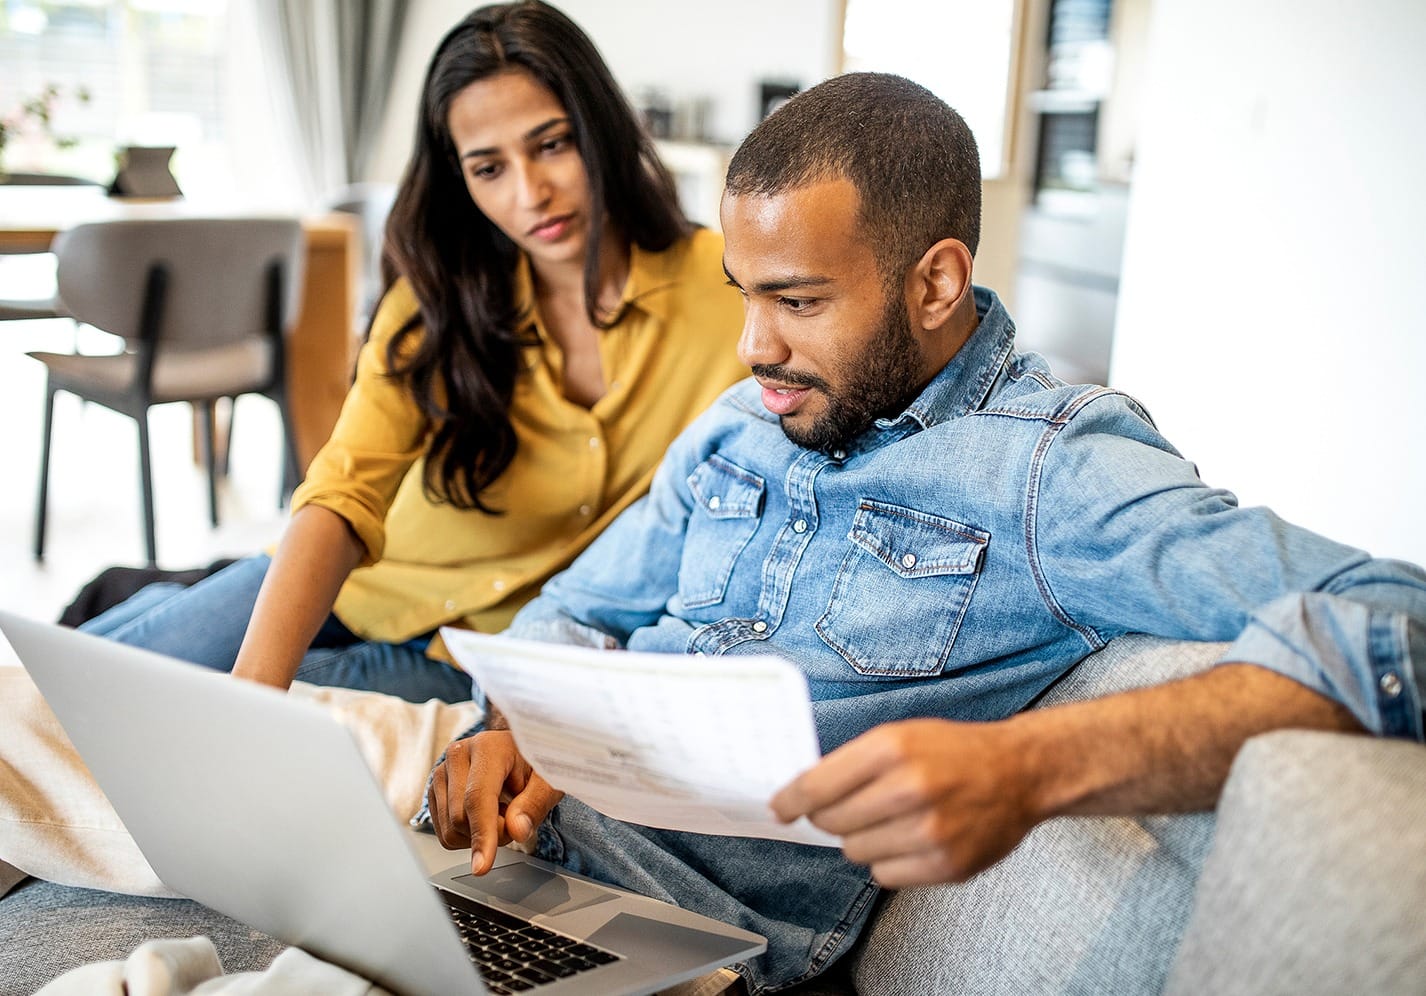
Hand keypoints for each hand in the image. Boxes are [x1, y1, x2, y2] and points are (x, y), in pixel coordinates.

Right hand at [426, 731, 563, 874]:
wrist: (518, 751)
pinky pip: (444, 832)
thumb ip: (535, 804)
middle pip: (461, 818)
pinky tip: (483, 814)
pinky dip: (467, 834)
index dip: (481, 834)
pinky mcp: (434, 790)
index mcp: (488, 746)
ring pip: (450, 829)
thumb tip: (517, 830)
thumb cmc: (534, 763)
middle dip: (493, 832)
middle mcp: (457, 755)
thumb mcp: (548, 781)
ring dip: (479, 834)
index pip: (478, 798)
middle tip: (516, 816)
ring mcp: (441, 772)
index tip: (482, 866)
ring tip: (500, 810)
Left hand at [770, 717, 1040, 887]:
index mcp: (892, 747)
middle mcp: (909, 788)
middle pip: (832, 823)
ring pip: (856, 852)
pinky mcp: (945, 865)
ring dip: (863, 839)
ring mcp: (929, 831)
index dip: (791, 800)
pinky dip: (889, 861)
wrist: (1020, 772)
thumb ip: (852, 763)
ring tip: (892, 820)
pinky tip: (910, 840)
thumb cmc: (953, 751)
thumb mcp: (900, 735)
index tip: (780, 808)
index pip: (817, 786)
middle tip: (850, 808)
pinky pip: (884, 876)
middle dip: (831, 818)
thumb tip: (802, 795)